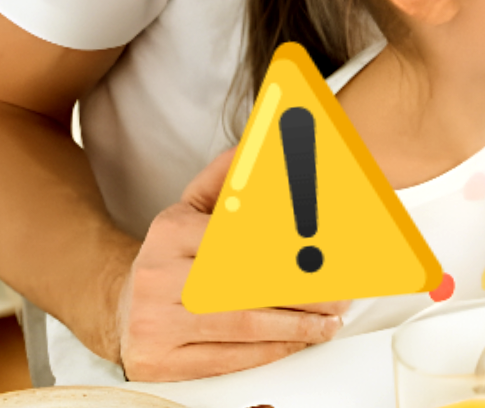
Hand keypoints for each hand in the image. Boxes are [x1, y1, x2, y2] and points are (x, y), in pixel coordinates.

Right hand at [117, 148, 347, 380]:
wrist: (119, 305)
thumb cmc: (172, 258)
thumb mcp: (192, 208)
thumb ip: (228, 178)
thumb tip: (262, 147)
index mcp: (171, 232)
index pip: (243, 238)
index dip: (290, 248)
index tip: (325, 253)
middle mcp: (157, 276)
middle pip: (248, 283)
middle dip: (304, 291)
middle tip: (340, 293)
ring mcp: (153, 323)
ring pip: (244, 324)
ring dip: (298, 325)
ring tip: (329, 320)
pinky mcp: (157, 361)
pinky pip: (228, 358)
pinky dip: (272, 350)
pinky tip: (297, 341)